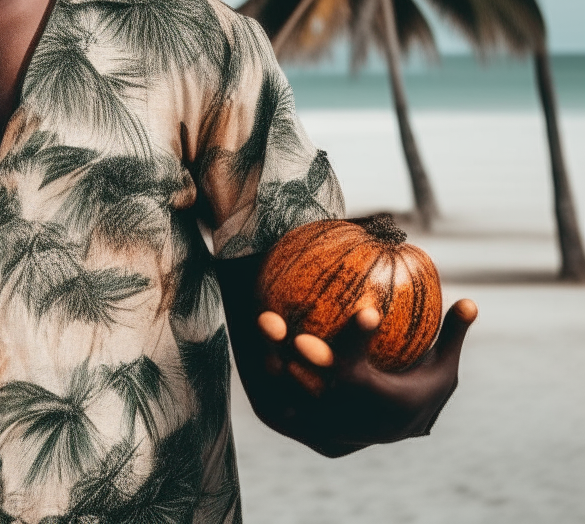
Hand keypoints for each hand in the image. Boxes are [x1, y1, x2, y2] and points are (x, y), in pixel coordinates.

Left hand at [252, 299, 477, 456]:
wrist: (391, 431)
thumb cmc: (418, 391)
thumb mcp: (441, 370)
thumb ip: (452, 337)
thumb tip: (471, 300)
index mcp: (375, 400)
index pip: (359, 370)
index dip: (357, 341)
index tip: (364, 308)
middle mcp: (342, 414)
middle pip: (311, 382)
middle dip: (294, 354)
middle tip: (279, 318)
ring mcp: (316, 420)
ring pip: (285, 389)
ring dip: (271, 355)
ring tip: (265, 318)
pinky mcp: (300, 419)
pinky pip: (276, 390)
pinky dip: (267, 364)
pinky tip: (260, 327)